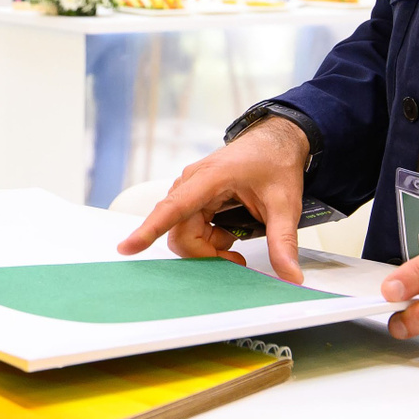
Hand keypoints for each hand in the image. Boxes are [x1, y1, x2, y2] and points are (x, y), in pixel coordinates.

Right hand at [116, 117, 309, 282]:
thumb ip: (283, 241)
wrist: (275, 142)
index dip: (149, 230)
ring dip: (207, 247)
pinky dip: (208, 239)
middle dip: (205, 253)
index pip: (173, 208)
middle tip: (237, 260)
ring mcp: (190, 190)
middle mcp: (191, 183)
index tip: (127, 248)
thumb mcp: (284, 204)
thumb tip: (291, 276)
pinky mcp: (194, 197)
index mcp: (209, 178)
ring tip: (235, 244)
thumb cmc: (275, 163)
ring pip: (183, 232)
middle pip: (180, 231)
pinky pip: (189, 227)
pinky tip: (228, 233)